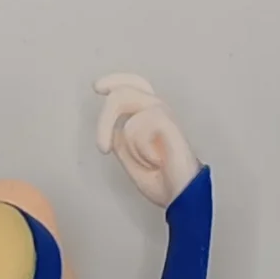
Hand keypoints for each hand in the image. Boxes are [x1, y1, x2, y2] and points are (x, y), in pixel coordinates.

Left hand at [93, 72, 201, 208]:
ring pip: (129, 112)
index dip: (115, 82)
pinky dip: (141, 151)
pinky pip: (137, 127)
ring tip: (146, 164)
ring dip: (128, 146)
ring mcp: (164, 114)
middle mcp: (157, 109)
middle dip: (105, 118)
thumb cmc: (162, 180)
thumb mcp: (130, 158)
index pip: (132, 85)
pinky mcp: (168, 122)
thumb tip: (115, 128)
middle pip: (123, 92)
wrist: (182, 196)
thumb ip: (121, 140)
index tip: (97, 87)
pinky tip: (156, 161)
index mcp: (150, 114)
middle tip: (103, 148)